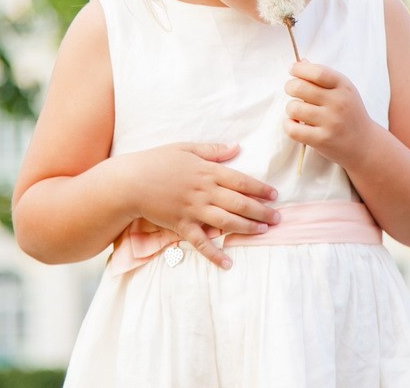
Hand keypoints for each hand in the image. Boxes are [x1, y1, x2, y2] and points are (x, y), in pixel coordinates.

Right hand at [124, 143, 279, 268]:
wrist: (130, 182)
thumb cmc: (157, 161)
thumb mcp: (186, 148)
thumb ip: (213, 150)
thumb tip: (237, 147)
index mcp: (207, 171)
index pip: (241, 181)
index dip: (260, 189)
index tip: (274, 195)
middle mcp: (204, 192)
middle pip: (239, 203)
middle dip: (261, 211)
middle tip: (278, 218)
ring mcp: (193, 210)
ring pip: (226, 221)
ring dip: (247, 228)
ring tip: (263, 232)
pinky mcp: (181, 225)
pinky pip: (201, 242)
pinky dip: (215, 254)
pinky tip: (228, 263)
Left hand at [283, 61, 375, 168]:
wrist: (364, 144)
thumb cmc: (349, 113)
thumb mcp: (343, 91)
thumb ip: (322, 76)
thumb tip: (301, 62)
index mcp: (343, 86)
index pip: (317, 72)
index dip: (299, 69)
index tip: (292, 70)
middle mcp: (338, 102)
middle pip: (299, 87)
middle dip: (289, 87)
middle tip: (291, 90)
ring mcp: (331, 122)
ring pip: (293, 108)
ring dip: (291, 109)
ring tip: (298, 111)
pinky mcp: (323, 140)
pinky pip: (293, 129)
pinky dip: (288, 125)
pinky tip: (295, 124)